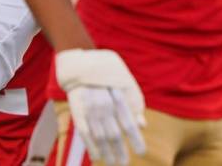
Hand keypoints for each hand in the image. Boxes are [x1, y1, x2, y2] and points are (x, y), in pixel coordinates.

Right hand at [56, 50, 146, 165]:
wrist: (84, 65)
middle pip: (114, 134)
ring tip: (113, 164)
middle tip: (124, 164)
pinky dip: (91, 146)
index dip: (136, 139)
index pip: (129, 124)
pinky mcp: (78, 112)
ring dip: (107, 152)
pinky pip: (85, 133)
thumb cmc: (110, 78)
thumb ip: (135, 107)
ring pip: (100, 136)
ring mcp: (90, 110)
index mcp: (119, 100)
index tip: (142, 153)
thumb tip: (142, 125)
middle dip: (120, 152)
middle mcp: (105, 107)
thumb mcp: (127, 87)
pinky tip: (97, 157)